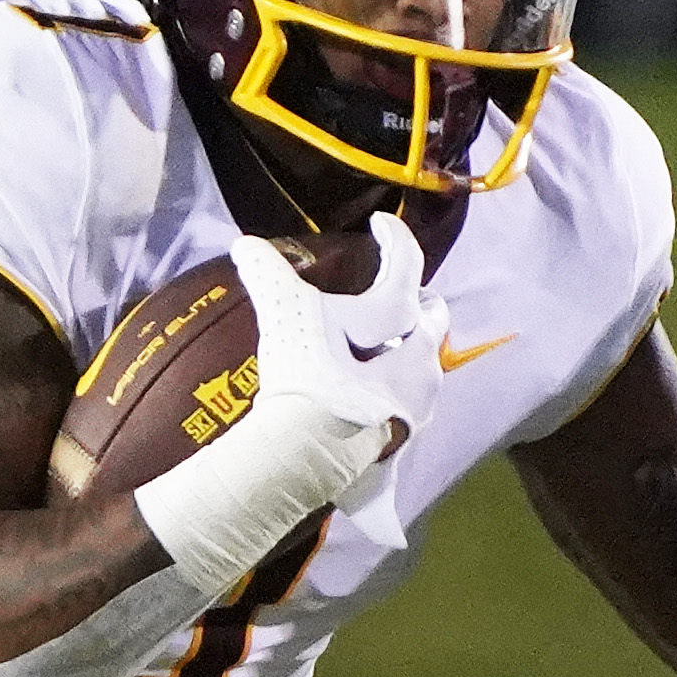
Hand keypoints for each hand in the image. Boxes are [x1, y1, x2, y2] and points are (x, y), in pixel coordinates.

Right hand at [230, 210, 448, 454]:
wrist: (314, 450)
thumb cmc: (310, 373)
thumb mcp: (285, 316)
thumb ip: (268, 276)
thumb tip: (244, 245)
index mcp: (399, 317)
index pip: (407, 264)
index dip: (394, 237)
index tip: (379, 226)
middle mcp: (423, 354)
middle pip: (432, 315)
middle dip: (416, 303)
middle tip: (391, 298)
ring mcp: (421, 397)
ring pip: (426, 360)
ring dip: (404, 348)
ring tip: (373, 349)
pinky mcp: (410, 430)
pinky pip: (411, 396)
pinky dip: (393, 384)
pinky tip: (365, 389)